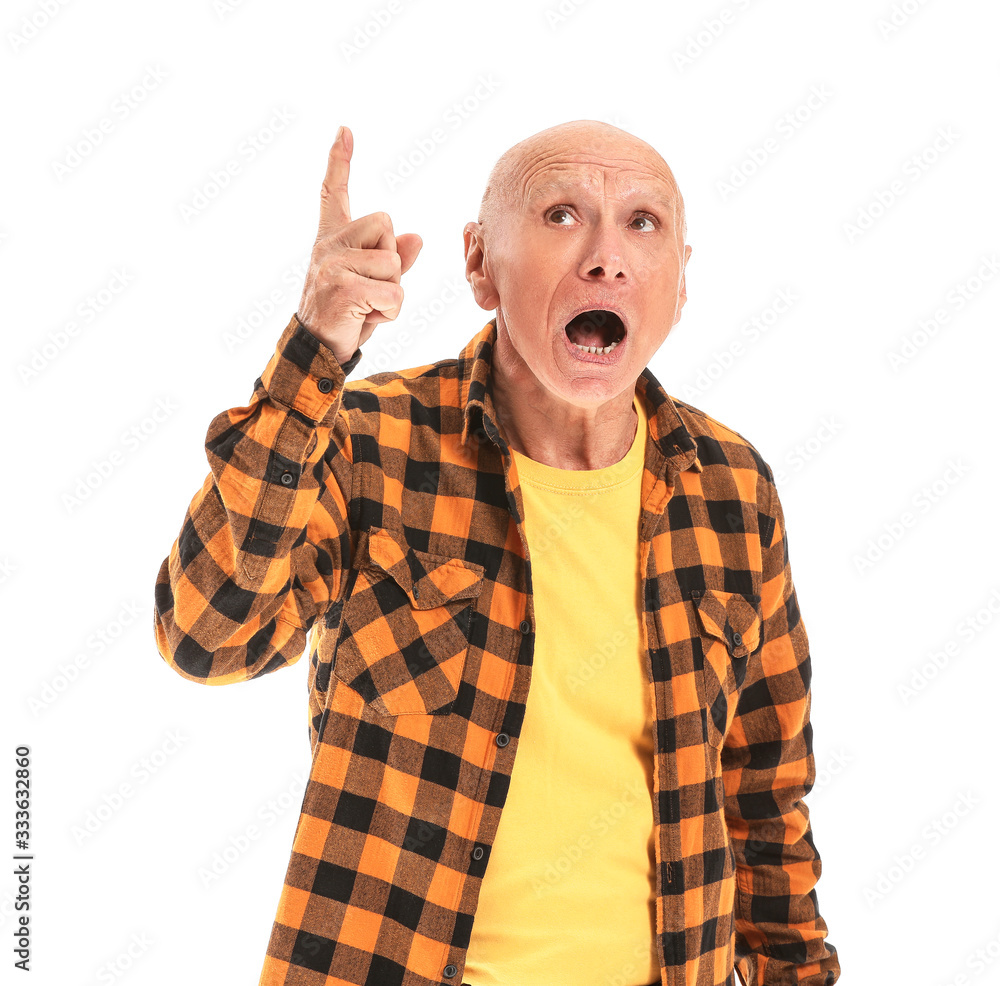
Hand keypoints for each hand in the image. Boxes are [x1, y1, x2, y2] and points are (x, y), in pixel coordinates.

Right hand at [296, 126, 421, 363]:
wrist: (317, 349)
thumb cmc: (346, 315)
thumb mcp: (373, 285)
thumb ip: (395, 259)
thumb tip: (417, 237)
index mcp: (332, 238)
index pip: (333, 193)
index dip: (339, 161)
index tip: (345, 131)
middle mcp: (329, 245)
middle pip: (388, 227)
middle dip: (392, 261)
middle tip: (370, 288)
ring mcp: (333, 265)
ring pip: (394, 264)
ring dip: (392, 292)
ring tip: (367, 306)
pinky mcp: (343, 288)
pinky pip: (394, 293)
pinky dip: (390, 312)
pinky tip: (367, 318)